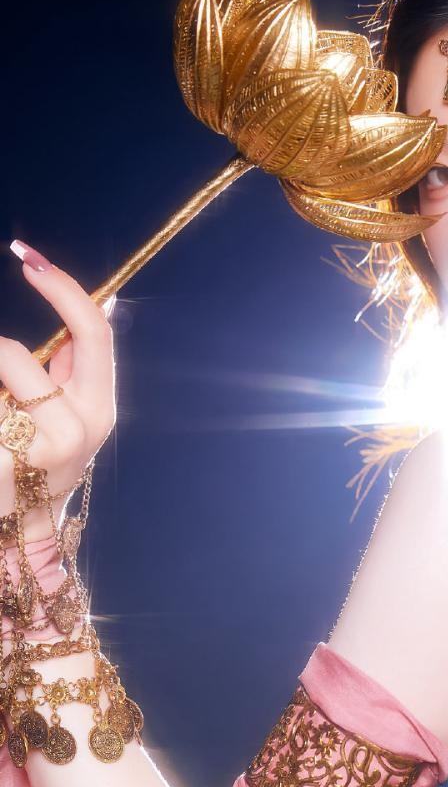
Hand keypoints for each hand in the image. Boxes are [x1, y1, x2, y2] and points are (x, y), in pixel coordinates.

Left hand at [0, 242, 115, 542]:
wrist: (19, 526)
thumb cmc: (37, 458)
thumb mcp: (65, 413)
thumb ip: (66, 366)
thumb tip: (78, 300)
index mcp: (99, 409)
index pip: (94, 334)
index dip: (65, 290)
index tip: (31, 260)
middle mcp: (79, 429)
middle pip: (34, 349)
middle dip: (25, 323)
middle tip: (18, 282)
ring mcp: (38, 448)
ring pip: (1, 368)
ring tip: (0, 415)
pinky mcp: (3, 462)